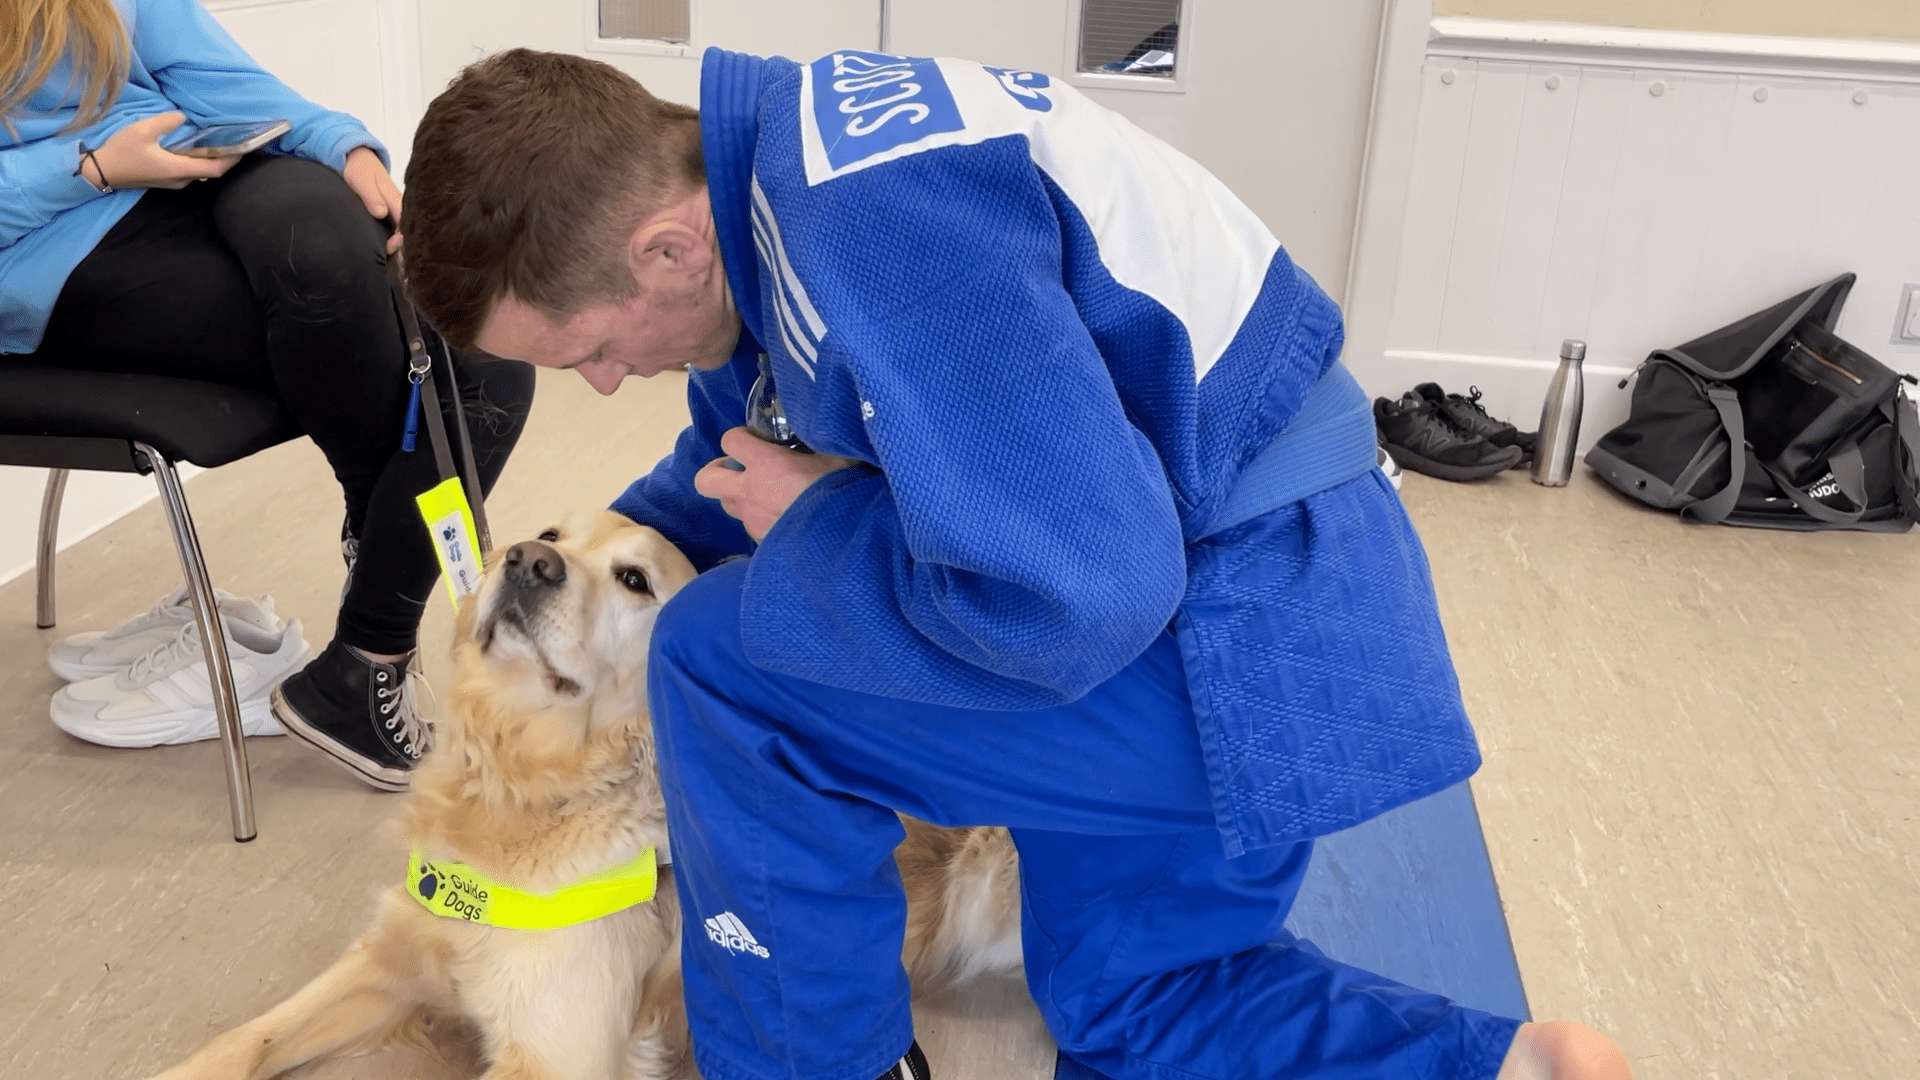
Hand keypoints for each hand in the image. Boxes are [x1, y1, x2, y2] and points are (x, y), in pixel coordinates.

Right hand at [89, 111, 240, 189]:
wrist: (101, 171)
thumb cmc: (121, 152)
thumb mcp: (142, 130)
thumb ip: (166, 122)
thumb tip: (183, 117)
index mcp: (179, 169)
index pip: (216, 169)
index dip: (232, 160)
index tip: (245, 147)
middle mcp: (181, 179)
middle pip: (211, 171)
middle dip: (225, 157)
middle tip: (235, 139)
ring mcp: (174, 181)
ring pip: (201, 171)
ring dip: (211, 158)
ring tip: (220, 140)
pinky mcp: (167, 179)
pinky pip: (190, 170)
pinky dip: (198, 159)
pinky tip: (198, 146)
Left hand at [342, 146, 403, 253]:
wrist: (355, 154)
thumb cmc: (357, 168)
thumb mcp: (361, 181)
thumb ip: (372, 197)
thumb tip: (382, 214)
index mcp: (395, 198)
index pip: (403, 223)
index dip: (398, 239)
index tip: (388, 248)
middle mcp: (397, 203)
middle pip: (403, 227)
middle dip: (399, 243)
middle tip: (388, 255)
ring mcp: (392, 204)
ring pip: (398, 225)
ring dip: (394, 239)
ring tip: (388, 253)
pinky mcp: (385, 204)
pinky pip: (392, 221)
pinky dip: (389, 232)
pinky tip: (384, 241)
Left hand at [693, 428, 855, 541]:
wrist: (840, 537)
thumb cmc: (840, 491)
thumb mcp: (835, 457)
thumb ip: (816, 446)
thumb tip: (822, 436)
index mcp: (765, 463)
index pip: (730, 440)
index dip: (740, 438)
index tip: (756, 440)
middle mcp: (749, 491)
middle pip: (705, 479)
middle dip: (716, 471)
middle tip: (739, 470)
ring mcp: (751, 519)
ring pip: (727, 505)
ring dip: (739, 497)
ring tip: (765, 496)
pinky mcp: (760, 541)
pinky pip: (749, 526)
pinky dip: (759, 519)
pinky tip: (782, 518)